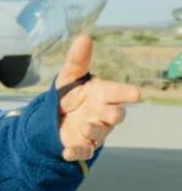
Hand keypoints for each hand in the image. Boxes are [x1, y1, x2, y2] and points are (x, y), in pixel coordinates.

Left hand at [55, 35, 140, 161]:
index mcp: (103, 94)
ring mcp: (94, 130)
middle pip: (115, 115)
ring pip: (100, 133)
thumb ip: (77, 60)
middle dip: (114, 114)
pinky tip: (66, 153)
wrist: (54, 117)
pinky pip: (83, 151)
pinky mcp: (82, 145)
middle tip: (109, 112)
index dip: (125, 93)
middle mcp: (103, 113)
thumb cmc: (70, 94)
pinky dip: (76, 153)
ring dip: (94, 131)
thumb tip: (84, 37)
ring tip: (84, 127)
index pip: (118, 93)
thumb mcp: (69, 76)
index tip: (135, 93)